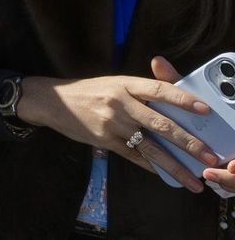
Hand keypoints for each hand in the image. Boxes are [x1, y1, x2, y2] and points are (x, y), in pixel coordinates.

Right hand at [18, 59, 220, 191]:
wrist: (52, 100)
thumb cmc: (89, 91)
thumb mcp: (114, 83)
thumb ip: (142, 89)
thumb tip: (175, 98)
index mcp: (125, 84)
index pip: (159, 90)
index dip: (182, 99)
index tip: (204, 110)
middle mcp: (120, 103)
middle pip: (161, 124)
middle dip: (189, 143)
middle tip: (210, 156)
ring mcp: (112, 124)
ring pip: (150, 147)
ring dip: (175, 166)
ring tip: (193, 180)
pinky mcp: (104, 141)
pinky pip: (133, 156)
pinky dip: (151, 166)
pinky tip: (165, 175)